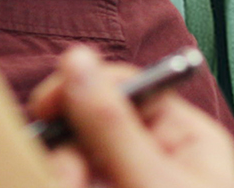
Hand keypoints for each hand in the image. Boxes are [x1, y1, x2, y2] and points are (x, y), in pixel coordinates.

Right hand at [30, 45, 233, 187]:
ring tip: (72, 185)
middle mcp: (161, 156)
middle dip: (71, 148)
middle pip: (94, 124)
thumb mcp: (153, 181)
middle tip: (66, 176)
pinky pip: (75, 178)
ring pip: (78, 159)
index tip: (45, 104)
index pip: (132, 85)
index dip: (84, 87)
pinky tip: (69, 186)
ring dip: (66, 174)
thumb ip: (111, 125)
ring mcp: (132, 179)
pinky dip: (67, 182)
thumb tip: (76, 58)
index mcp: (188, 137)